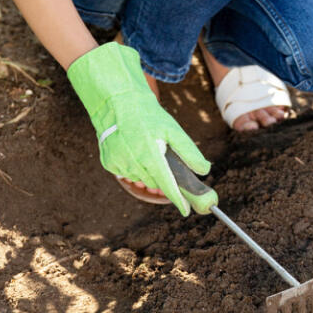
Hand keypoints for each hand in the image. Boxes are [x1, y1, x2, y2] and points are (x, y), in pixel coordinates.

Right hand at [67, 42, 215, 215]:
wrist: (116, 101)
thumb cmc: (147, 115)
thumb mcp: (172, 130)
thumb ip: (189, 152)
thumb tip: (204, 170)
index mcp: (149, 154)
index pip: (167, 184)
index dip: (177, 199)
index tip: (186, 210)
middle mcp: (132, 162)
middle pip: (156, 182)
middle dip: (164, 177)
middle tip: (164, 160)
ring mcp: (118, 164)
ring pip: (141, 178)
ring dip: (149, 171)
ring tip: (147, 148)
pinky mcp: (108, 163)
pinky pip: (127, 173)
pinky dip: (134, 166)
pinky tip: (133, 150)